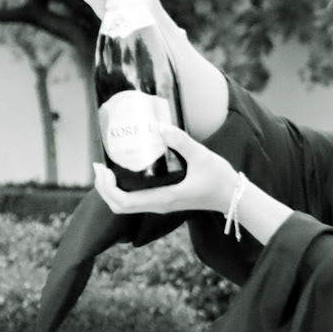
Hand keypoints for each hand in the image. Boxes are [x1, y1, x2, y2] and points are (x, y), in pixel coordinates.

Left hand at [94, 125, 234, 218]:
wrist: (233, 197)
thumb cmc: (219, 179)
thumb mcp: (202, 156)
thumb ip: (181, 141)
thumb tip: (159, 125)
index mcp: (163, 198)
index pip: (124, 202)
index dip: (107, 187)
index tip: (102, 168)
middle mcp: (158, 205)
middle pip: (119, 206)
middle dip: (103, 188)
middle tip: (99, 165)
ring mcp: (160, 204)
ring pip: (125, 205)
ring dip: (111, 190)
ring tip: (106, 168)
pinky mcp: (164, 200)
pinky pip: (135, 200)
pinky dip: (122, 189)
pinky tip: (125, 171)